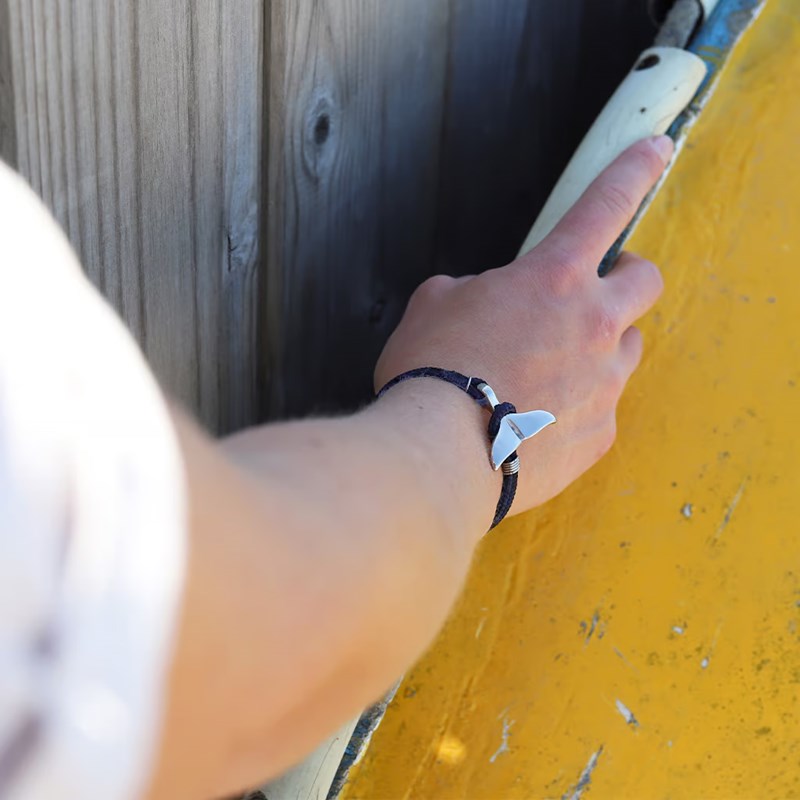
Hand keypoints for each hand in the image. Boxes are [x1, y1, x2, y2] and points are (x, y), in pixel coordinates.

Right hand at [375, 136, 671, 513]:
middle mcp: (594, 324)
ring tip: (550, 372)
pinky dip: (578, 405)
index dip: (633, 169)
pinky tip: (539, 419)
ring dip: (600, 348)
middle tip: (592, 294)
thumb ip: (469, 290)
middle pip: (645, 281)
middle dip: (626, 278)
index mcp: (552, 279)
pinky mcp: (600, 433)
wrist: (442, 455)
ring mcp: (604, 383)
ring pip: (627, 350)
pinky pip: (602, 407)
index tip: (656, 148)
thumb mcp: (433, 306)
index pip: (604, 205)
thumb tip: (481, 300)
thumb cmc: (433, 372)